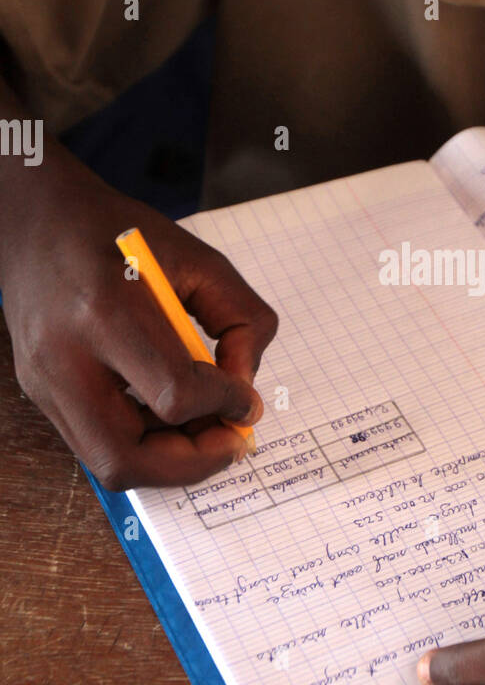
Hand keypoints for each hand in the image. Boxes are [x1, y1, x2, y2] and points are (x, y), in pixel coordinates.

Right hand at [1, 152, 277, 488]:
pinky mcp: (41, 393)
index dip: (223, 405)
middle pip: (127, 457)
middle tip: (229, 442)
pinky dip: (144, 444)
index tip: (247, 400)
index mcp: (105, 311)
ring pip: (108, 464)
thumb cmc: (118, 233)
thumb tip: (244, 387)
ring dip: (168, 462)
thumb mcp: (197, 258)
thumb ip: (239, 318)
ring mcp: (45, 382)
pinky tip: (169, 416)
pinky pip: (97, 444)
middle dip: (192, 463)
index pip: (174, 393)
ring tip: (203, 427)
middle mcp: (64, 356)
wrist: (36, 220)